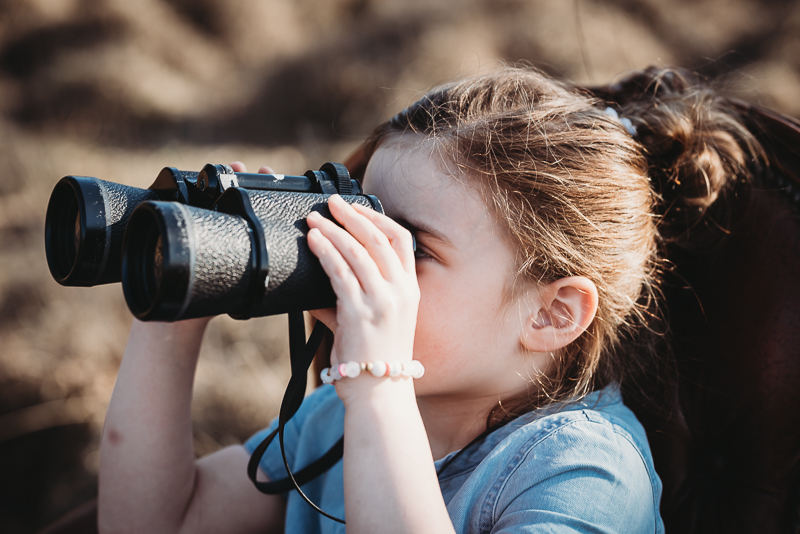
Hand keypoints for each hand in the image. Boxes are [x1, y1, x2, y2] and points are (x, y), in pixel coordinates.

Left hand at [306, 195, 418, 393]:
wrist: (378, 393)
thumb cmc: (375, 360)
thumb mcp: (375, 322)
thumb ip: (351, 300)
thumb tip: (318, 287)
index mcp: (411, 290)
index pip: (401, 241)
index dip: (378, 218)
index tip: (358, 208)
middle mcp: (400, 292)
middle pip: (379, 239)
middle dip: (353, 216)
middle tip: (332, 204)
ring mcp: (382, 302)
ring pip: (357, 252)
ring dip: (333, 230)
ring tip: (315, 220)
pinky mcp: (359, 313)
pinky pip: (340, 273)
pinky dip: (325, 252)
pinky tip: (314, 242)